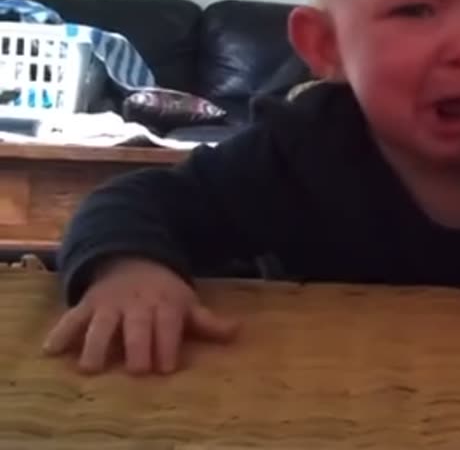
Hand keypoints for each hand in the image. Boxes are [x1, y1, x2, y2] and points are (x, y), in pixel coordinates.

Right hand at [42, 257, 238, 374]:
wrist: (131, 257)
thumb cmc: (163, 292)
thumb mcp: (187, 302)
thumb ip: (208, 322)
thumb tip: (238, 332)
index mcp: (165, 304)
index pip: (168, 325)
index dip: (168, 344)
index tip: (167, 367)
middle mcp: (137, 304)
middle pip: (137, 327)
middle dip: (138, 347)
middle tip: (137, 371)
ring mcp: (109, 304)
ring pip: (101, 324)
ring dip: (96, 344)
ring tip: (90, 367)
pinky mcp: (87, 305)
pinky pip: (71, 317)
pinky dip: (61, 331)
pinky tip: (51, 349)